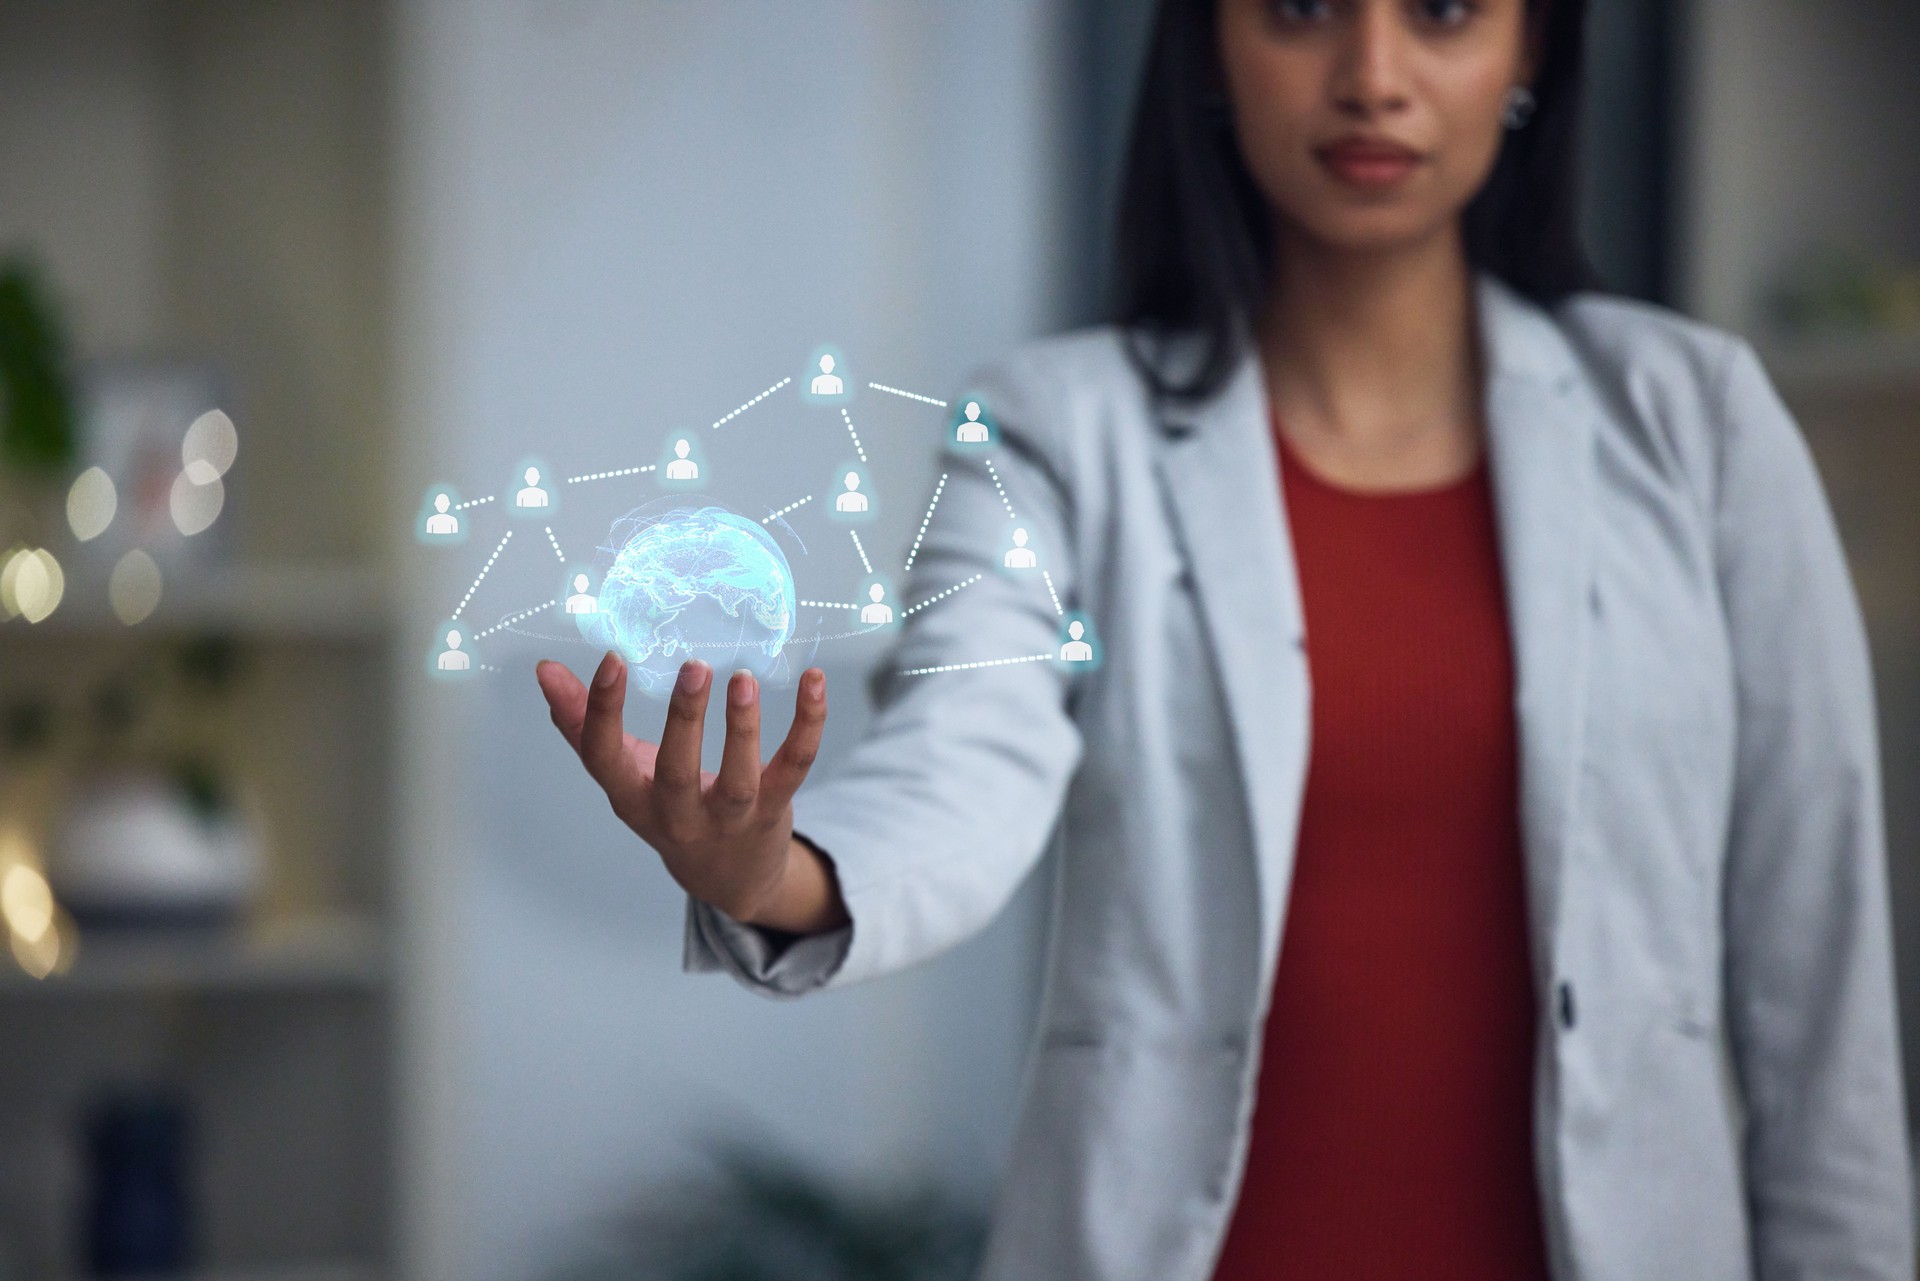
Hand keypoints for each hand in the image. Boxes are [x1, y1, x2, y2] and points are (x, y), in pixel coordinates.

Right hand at [535, 653, 847, 933]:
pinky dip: (808, 725)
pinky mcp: (773, 810)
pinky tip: (814, 682)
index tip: (612, 658)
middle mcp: (678, 814)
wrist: (728, 877)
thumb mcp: (623, 775)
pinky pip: (793, 767)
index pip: (604, 758)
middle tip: (693, 666)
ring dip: (743, 728)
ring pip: (738, 778)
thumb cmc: (667, 808)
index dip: (601, 712)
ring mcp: (730, 817)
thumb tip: (544, 669)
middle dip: (683, 721)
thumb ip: (583, 724)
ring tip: (743, 679)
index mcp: (632, 799)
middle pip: (676, 772)